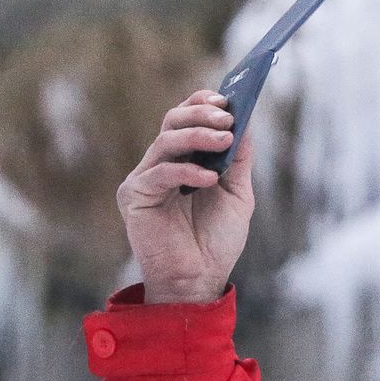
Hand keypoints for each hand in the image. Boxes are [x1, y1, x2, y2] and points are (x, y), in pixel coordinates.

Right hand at [117, 90, 254, 303]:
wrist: (199, 282)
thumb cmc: (216, 242)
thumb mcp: (237, 195)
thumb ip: (237, 161)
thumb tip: (245, 122)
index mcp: (183, 160)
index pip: (185, 119)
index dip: (202, 103)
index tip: (227, 98)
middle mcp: (161, 164)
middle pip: (173, 122)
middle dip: (201, 113)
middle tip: (227, 115)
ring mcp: (145, 179)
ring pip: (165, 141)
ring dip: (198, 135)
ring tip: (224, 138)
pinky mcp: (135, 196)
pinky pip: (159, 173)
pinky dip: (186, 171)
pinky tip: (209, 178)